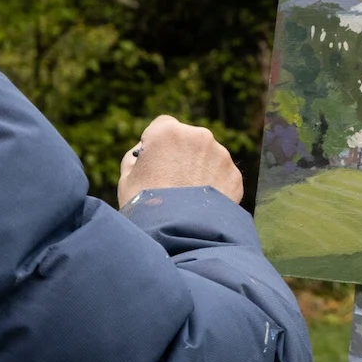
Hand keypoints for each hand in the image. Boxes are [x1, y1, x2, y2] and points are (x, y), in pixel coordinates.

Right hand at [118, 115, 245, 208]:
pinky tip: (201, 205)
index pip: (163, 125)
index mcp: (168, 131)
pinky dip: (214, 187)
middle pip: (189, 139)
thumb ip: (137, 158)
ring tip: (187, 197)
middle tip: (172, 182)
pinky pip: (221, 176)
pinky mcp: (234, 175)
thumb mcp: (127, 178)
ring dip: (199, 169)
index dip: (157, 143)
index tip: (155, 160)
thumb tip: (146, 151)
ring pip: (208, 157)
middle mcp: (198, 136)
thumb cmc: (145, 206)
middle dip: (181, 155)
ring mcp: (220, 154)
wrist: (177, 235)